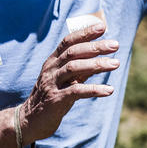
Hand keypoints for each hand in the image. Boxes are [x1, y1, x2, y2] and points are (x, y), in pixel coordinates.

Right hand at [19, 23, 119, 141]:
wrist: (30, 120)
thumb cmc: (52, 96)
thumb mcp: (66, 79)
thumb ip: (81, 67)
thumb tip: (102, 55)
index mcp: (53, 61)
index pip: (68, 41)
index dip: (85, 33)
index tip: (102, 27)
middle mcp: (51, 69)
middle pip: (73, 52)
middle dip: (95, 47)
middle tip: (115, 44)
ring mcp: (52, 84)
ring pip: (74, 68)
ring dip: (97, 64)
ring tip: (116, 64)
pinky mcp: (56, 100)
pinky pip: (76, 91)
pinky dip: (94, 89)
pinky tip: (109, 90)